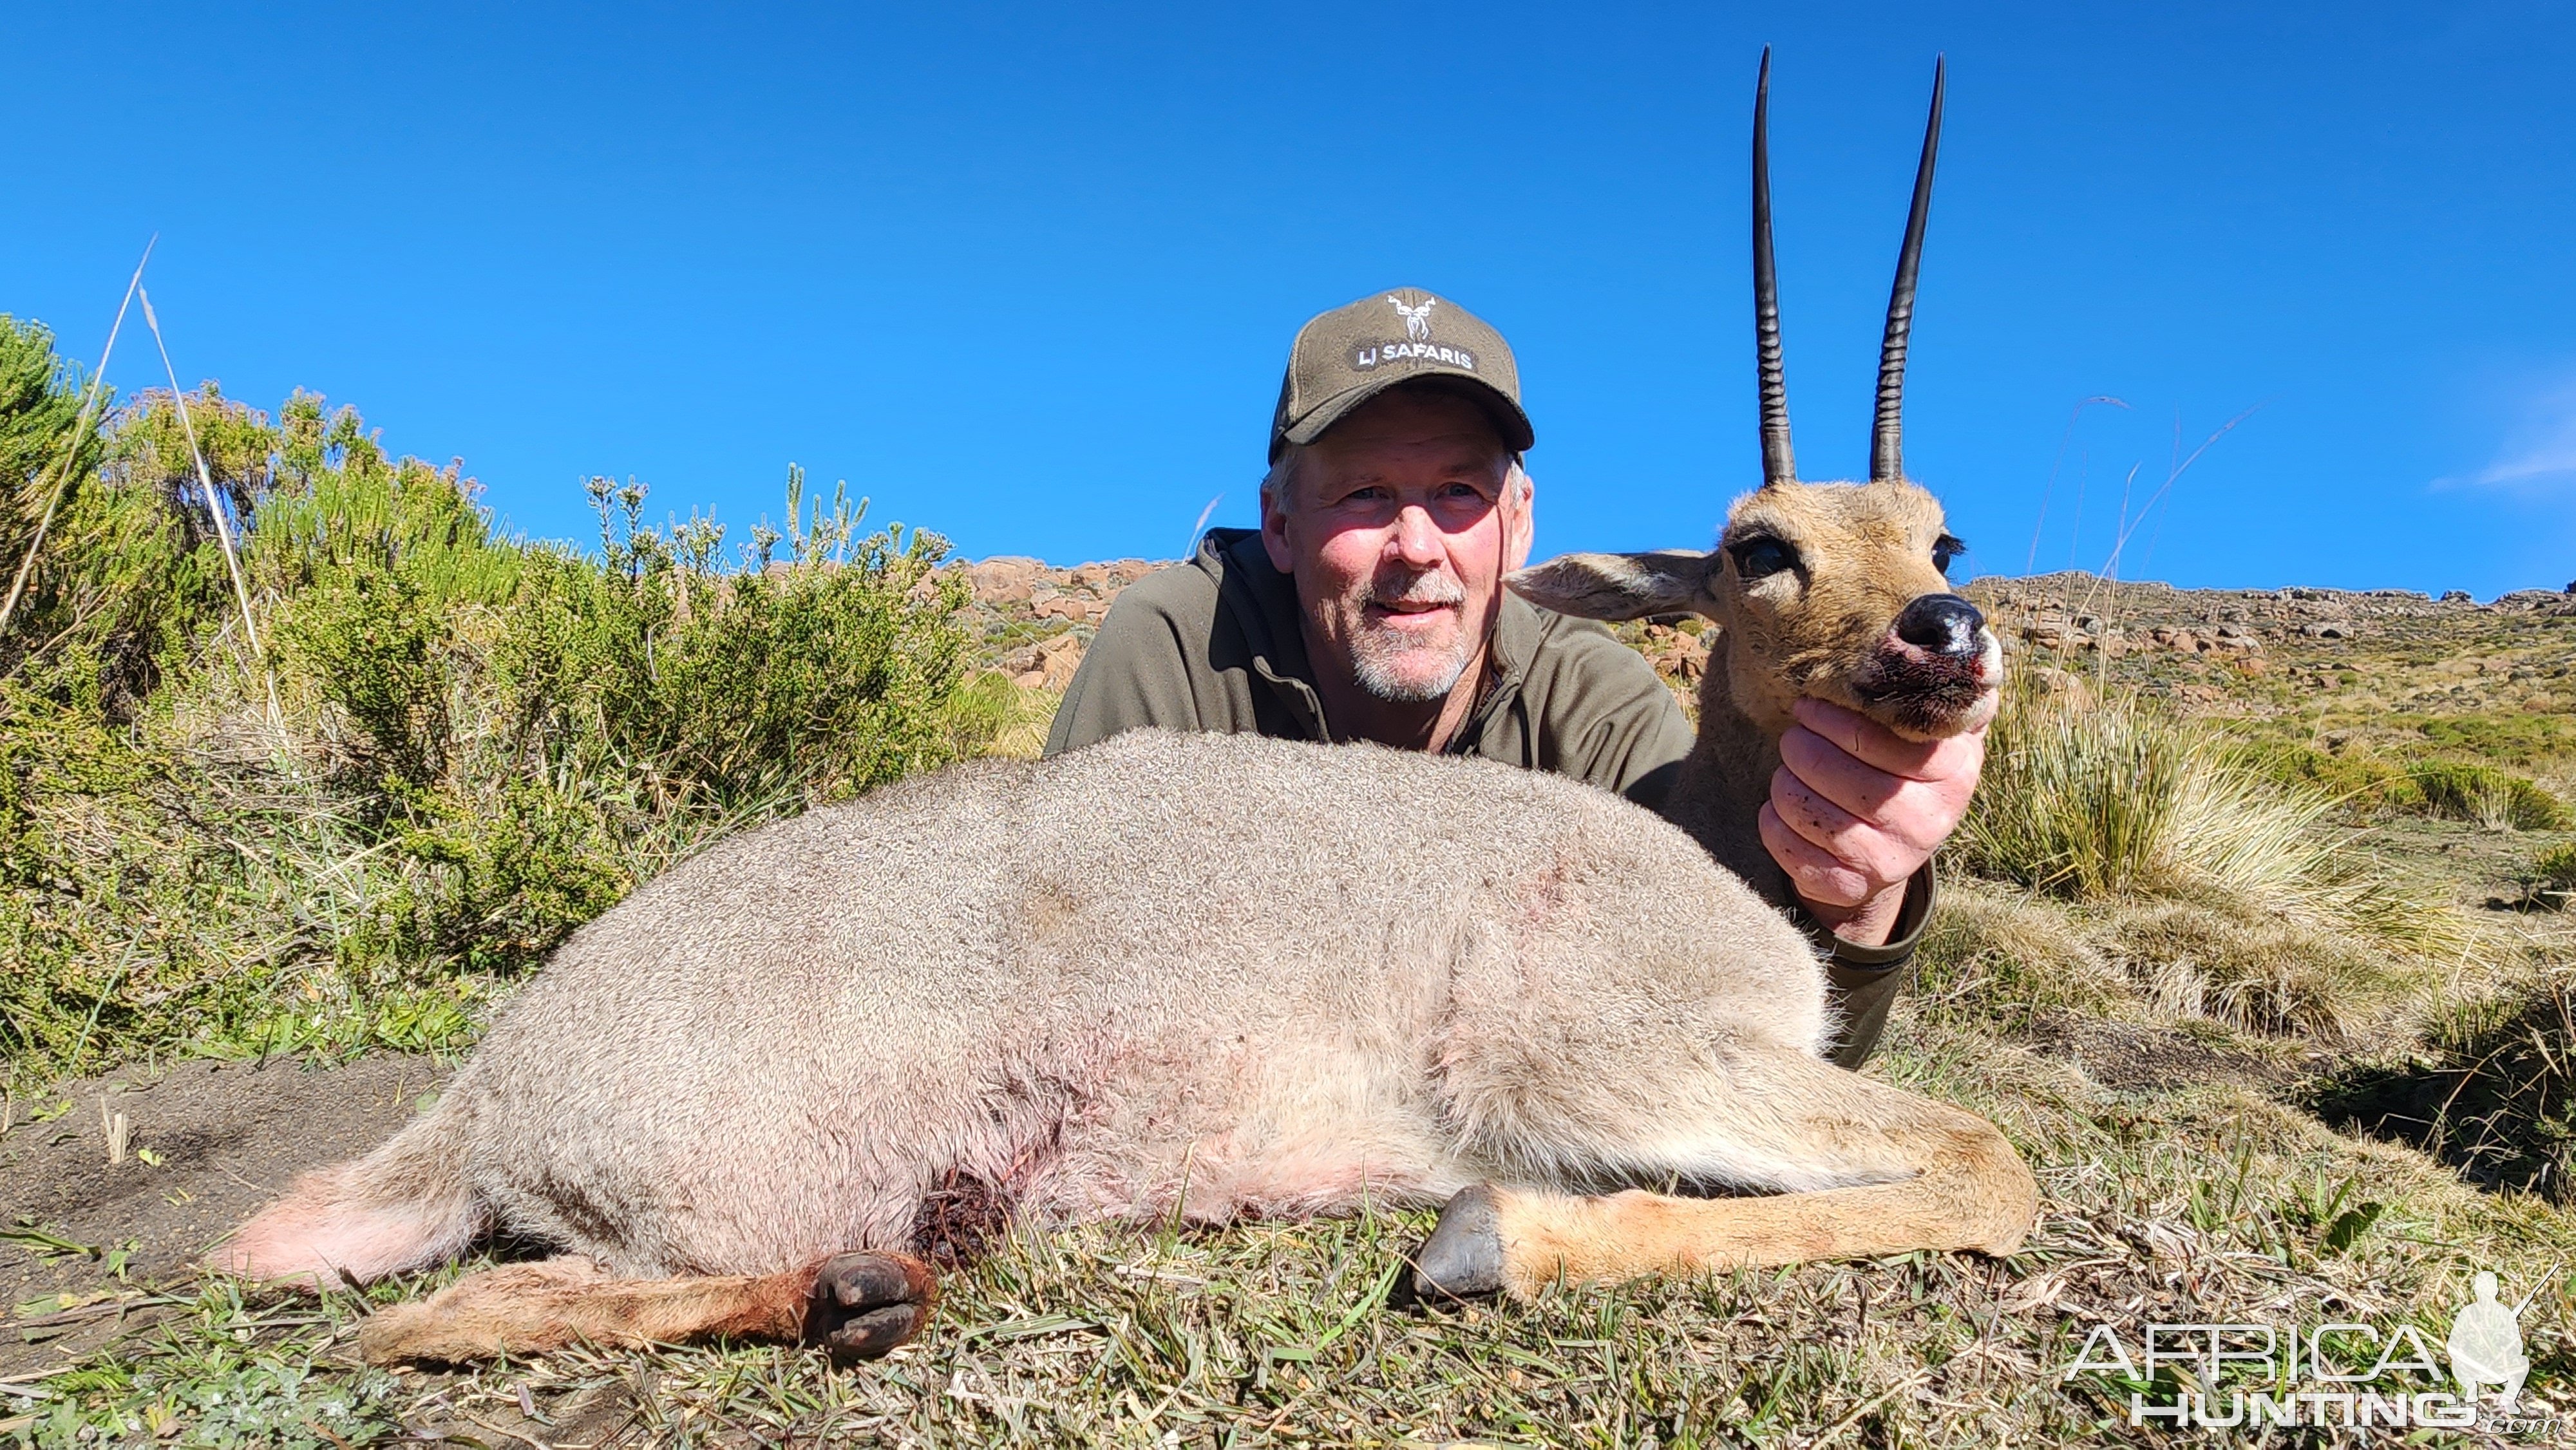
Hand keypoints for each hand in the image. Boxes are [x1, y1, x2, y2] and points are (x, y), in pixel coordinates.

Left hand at [1758, 697, 1985, 946]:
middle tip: (1793, 739)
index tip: (1808, 706)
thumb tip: (1959, 628)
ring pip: (1809, 811)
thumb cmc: (1899, 767)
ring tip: (1788, 773)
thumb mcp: (1927, 728)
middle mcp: (1930, 820)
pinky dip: (1773, 825)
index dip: (1833, 719)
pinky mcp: (1853, 887)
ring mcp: (1893, 860)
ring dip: (1783, 785)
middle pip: (1838, 775)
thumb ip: (1936, 686)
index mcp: (1954, 770)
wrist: (1891, 847)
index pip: (1881, 740)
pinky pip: (1791, 851)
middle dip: (1800, 749)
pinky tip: (1779, 811)